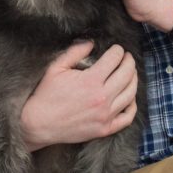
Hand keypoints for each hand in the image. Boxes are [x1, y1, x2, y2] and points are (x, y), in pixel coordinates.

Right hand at [21, 40, 137, 149]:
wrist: (39, 124)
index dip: (117, 51)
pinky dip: (132, 105)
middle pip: (127, 74)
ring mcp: (105, 115)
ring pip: (131, 94)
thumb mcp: (56, 68)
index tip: (117, 49)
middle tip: (127, 57)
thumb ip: (75, 53)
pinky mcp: (105, 129)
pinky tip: (129, 97)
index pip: (114, 59)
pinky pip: (128, 117)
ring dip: (133, 79)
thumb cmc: (45, 95)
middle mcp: (102, 98)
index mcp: (90, 81)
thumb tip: (91, 43)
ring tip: (130, 73)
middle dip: (129, 62)